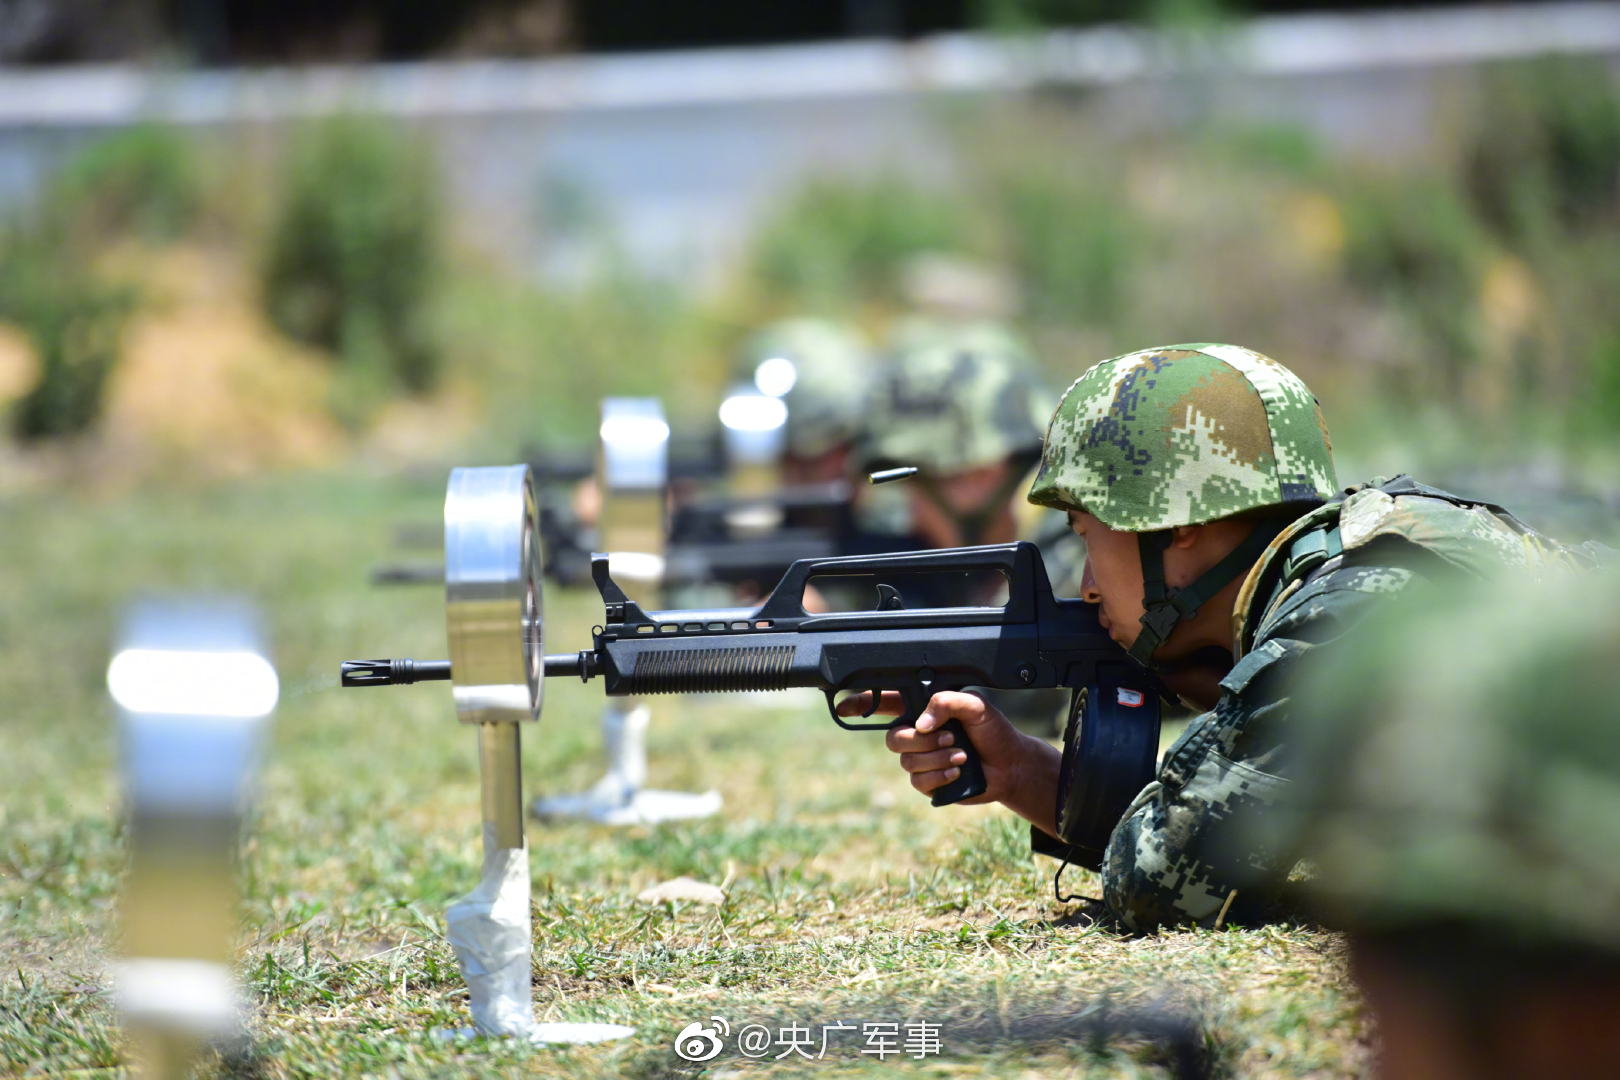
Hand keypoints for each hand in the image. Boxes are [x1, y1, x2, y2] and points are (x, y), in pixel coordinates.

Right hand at [837, 690, 1034, 805]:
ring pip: (906, 760)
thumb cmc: (993, 731)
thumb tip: (922, 723)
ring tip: (962, 755)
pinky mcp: (927, 782)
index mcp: (922, 709)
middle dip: (921, 740)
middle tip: (951, 737)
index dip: (861, 703)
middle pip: (892, 737)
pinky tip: (957, 772)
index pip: (885, 702)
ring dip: (937, 758)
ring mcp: (919, 758)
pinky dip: (939, 776)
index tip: (844, 706)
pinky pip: (917, 780)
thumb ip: (948, 701)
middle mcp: (916, 733)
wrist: (1009, 765)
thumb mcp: (976, 706)